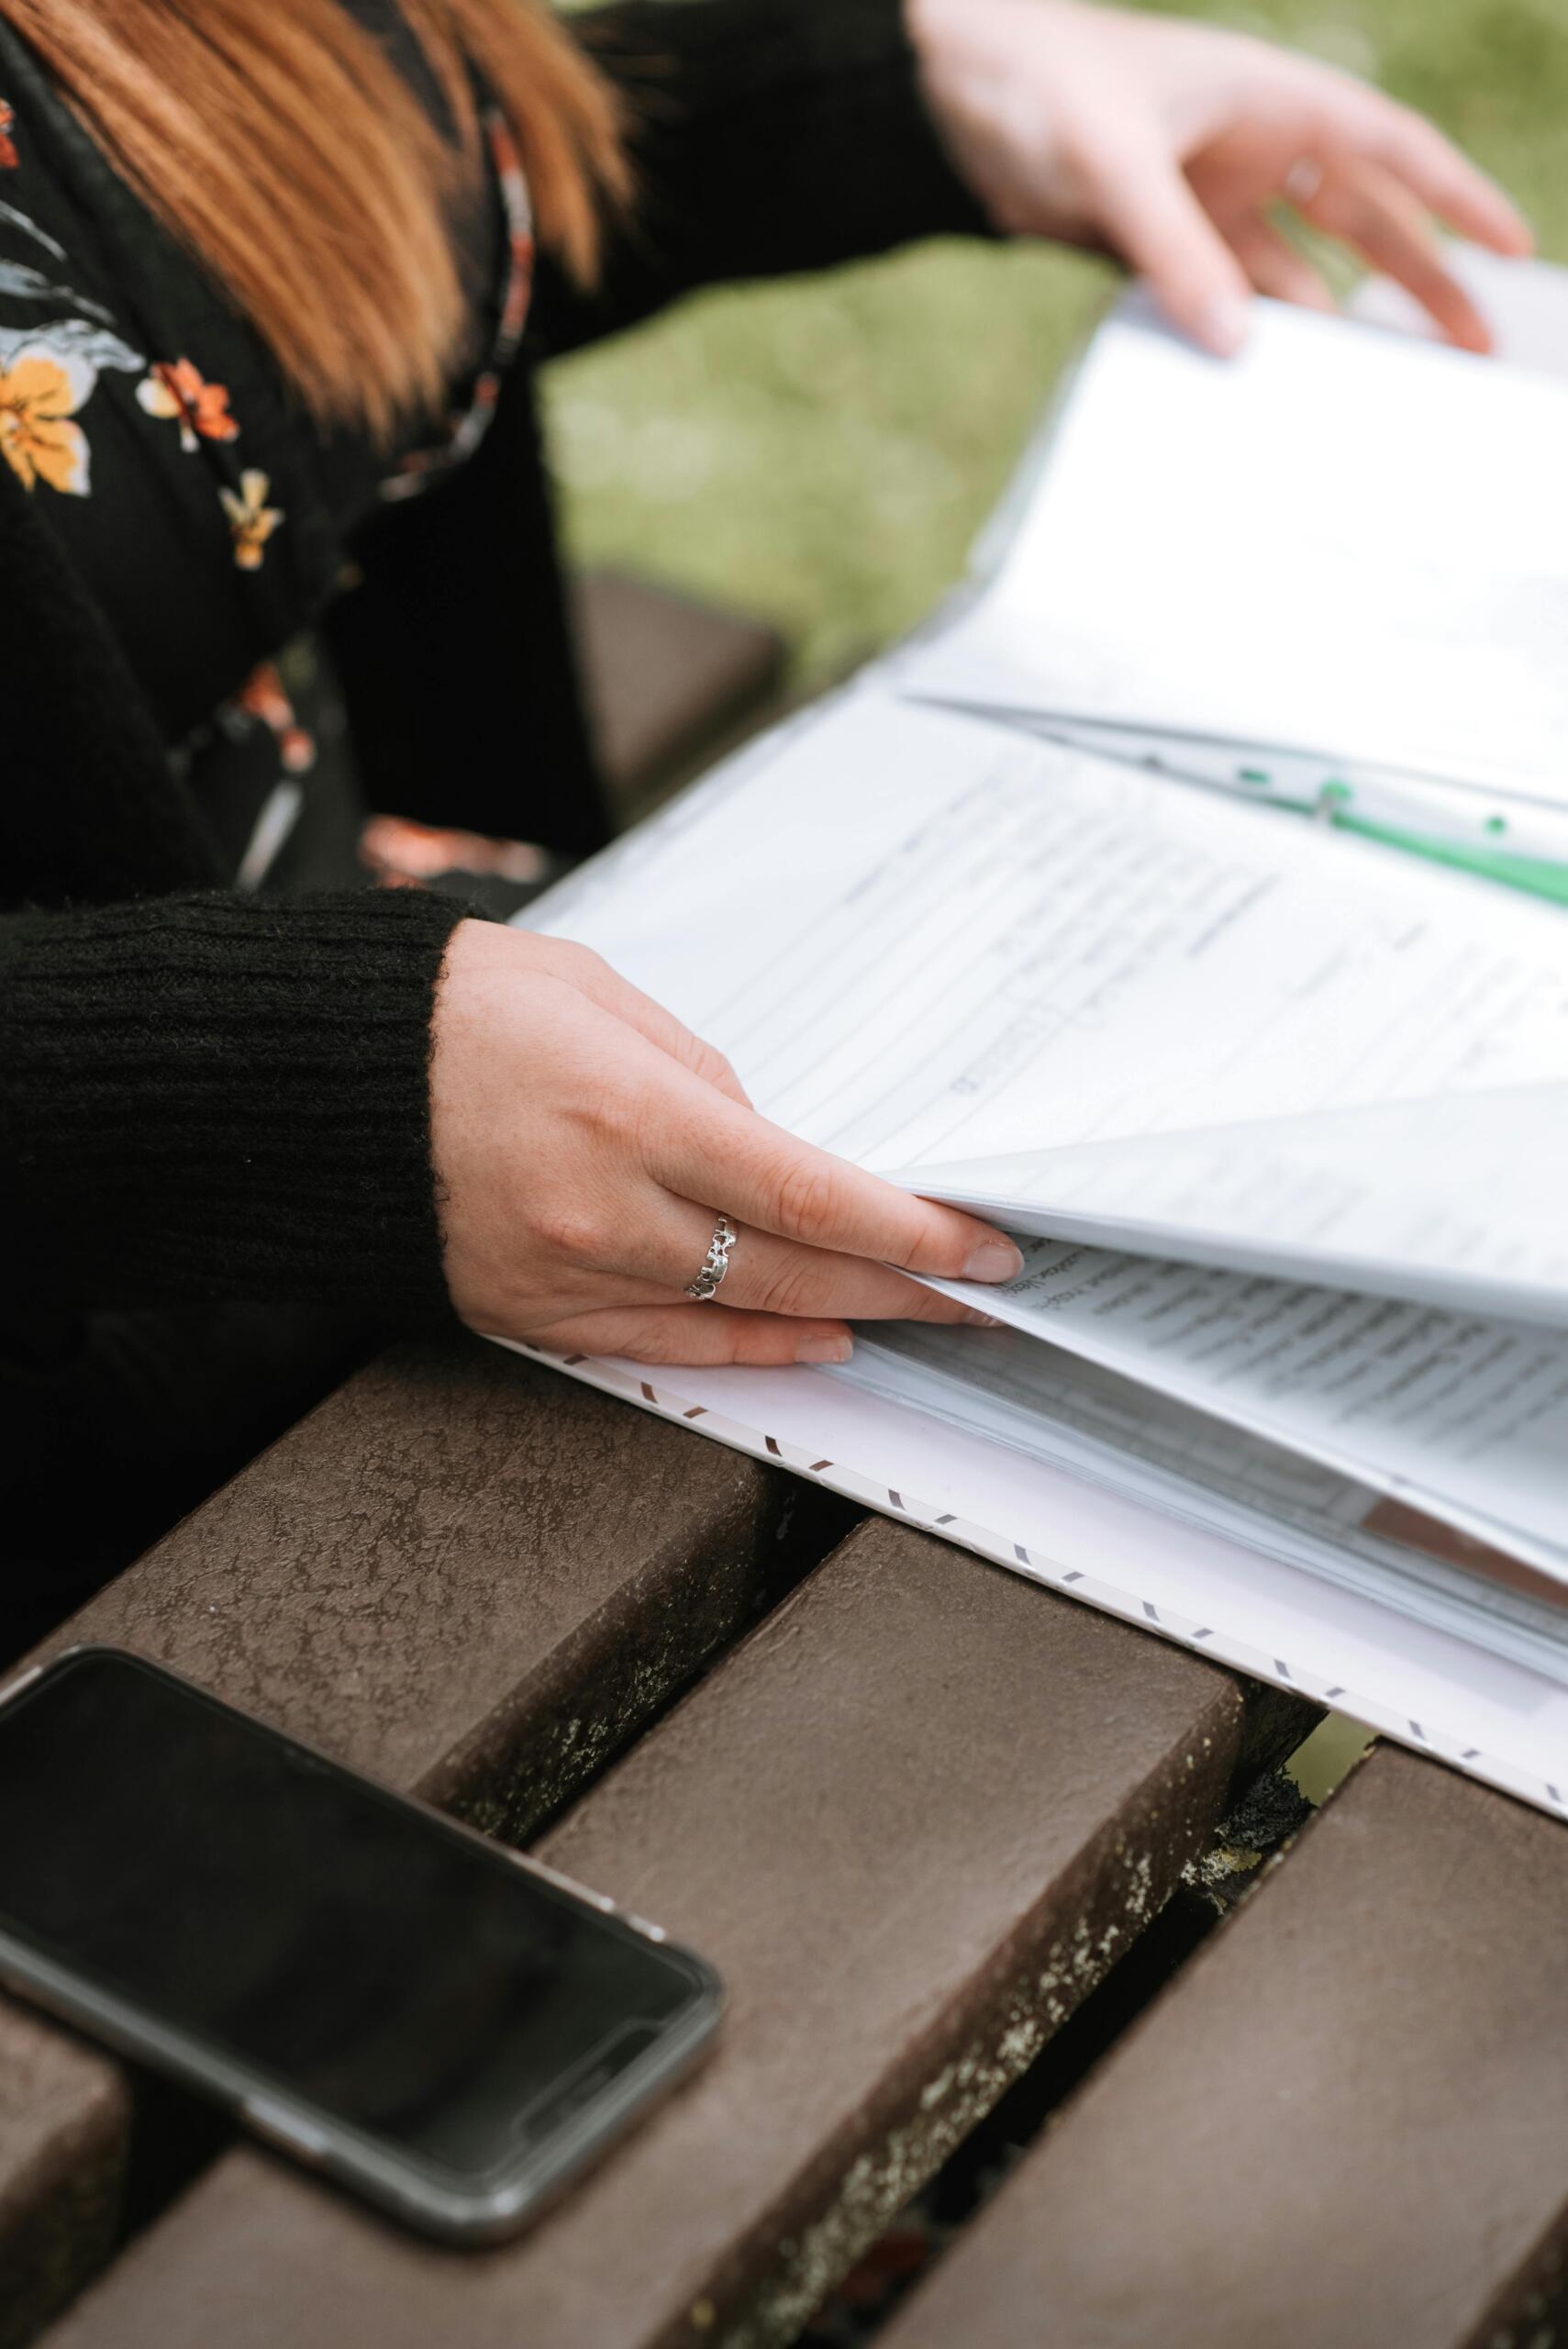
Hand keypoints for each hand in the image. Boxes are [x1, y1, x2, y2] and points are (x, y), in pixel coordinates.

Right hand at [429, 920, 1021, 1363]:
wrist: (309, 1077)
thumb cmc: (452, 1010)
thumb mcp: (598, 997)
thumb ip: (701, 1073)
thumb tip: (770, 1140)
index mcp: (632, 1112)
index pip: (813, 1197)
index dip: (913, 1233)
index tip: (982, 1246)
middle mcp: (604, 1211)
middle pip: (794, 1272)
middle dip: (904, 1287)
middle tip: (978, 1295)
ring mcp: (564, 1275)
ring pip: (737, 1319)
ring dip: (842, 1320)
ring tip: (915, 1317)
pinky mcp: (524, 1314)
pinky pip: (660, 1350)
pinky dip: (746, 1348)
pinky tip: (810, 1341)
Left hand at [908, 0, 1531, 354]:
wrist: (944, 92)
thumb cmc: (1034, 83)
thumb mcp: (1111, 161)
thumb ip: (1174, 249)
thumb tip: (1235, 344)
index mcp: (1268, 98)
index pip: (1389, 149)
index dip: (1458, 199)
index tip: (1513, 251)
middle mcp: (1251, 148)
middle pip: (1362, 222)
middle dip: (1420, 282)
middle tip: (1469, 351)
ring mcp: (1207, 199)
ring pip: (1296, 272)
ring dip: (1333, 328)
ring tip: (1378, 393)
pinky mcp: (1159, 243)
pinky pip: (1220, 299)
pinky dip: (1245, 340)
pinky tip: (1272, 386)